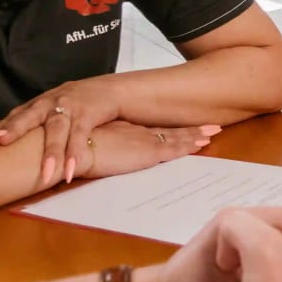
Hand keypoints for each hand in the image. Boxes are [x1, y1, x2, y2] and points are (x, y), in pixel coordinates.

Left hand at [0, 76, 125, 186]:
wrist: (109, 90)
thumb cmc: (72, 105)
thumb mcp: (45, 113)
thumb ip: (24, 127)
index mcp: (32, 107)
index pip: (6, 120)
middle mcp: (46, 105)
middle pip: (27, 118)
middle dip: (13, 129)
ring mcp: (67, 109)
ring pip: (56, 131)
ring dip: (51, 152)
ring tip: (45, 174)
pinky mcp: (87, 115)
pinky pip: (80, 136)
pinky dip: (75, 154)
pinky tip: (70, 170)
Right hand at [73, 119, 220, 181]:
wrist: (67, 150)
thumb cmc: (68, 152)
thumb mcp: (85, 149)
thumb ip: (96, 150)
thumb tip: (97, 155)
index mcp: (122, 131)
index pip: (152, 130)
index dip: (170, 129)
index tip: (184, 128)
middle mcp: (135, 132)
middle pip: (168, 130)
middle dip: (190, 129)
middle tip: (211, 126)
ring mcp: (142, 140)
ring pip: (176, 137)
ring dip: (196, 135)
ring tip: (214, 132)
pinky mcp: (146, 151)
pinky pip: (174, 147)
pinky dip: (190, 145)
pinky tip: (204, 142)